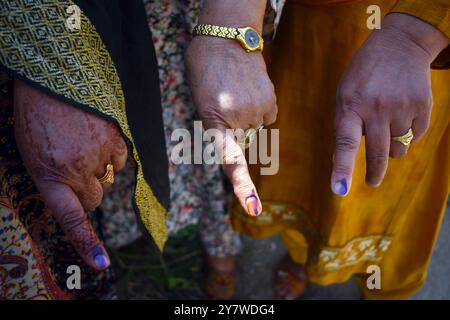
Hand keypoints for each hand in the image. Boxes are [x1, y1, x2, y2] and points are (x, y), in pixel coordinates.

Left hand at [14, 80, 127, 269]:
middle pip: (94, 197)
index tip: (101, 264)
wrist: (51, 78)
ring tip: (82, 141)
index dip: (87, 244)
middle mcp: (74, 171)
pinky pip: (121, 161)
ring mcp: (96, 156)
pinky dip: (112, 153)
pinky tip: (97, 136)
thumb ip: (57, 179)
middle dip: (87, 189)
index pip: (71, 218)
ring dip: (98, 167)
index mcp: (47, 175)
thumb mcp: (33, 153)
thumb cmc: (38, 117)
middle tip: (74, 165)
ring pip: (108, 178)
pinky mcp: (114, 141)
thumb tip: (88, 194)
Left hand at [186, 37, 276, 215]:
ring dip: (248, 119)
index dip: (242, 186)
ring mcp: (257, 110)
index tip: (253, 208)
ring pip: (255, 130)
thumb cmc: (206, 73)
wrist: (225, 40)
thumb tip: (243, 143)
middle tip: (224, 105)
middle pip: (243, 143)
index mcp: (214, 121)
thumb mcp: (203, 103)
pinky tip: (251, 93)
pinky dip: (260, 110)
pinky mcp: (271, 101)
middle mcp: (239, 119)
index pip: (231, 161)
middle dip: (235, 132)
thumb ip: (220, 128)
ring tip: (237, 93)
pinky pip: (267, 118)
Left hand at [331, 13, 449, 195]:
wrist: (400, 45)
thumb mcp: (344, 94)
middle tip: (371, 181)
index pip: (344, 144)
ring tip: (387, 122)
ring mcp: (401, 108)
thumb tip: (344, 157)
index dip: (342, 169)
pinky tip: (402, 112)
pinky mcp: (423, 107)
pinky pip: (414, 137)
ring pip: (397, 149)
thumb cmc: (364, 75)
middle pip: (377, 155)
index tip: (340, 191)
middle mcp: (376, 109)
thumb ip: (345, 124)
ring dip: (391, 146)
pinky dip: (407, 133)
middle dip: (374, 174)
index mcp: (350, 106)